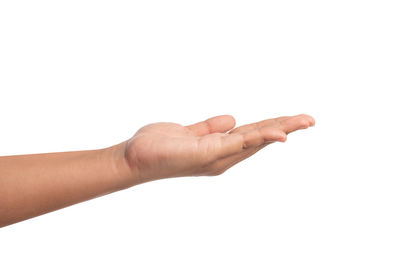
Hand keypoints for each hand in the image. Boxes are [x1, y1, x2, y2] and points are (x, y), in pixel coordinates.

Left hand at [122, 114, 314, 182]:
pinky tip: (276, 133)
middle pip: (259, 138)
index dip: (274, 126)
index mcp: (220, 148)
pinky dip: (258, 138)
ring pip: (254, 140)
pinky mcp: (207, 153)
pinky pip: (237, 143)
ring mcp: (216, 156)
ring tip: (304, 122)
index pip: (252, 135)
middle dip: (286, 128)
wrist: (134, 158)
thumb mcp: (190, 133)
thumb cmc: (159, 147)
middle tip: (311, 120)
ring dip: (280, 130)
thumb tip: (233, 119)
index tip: (294, 119)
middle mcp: (222, 155)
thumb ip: (211, 128)